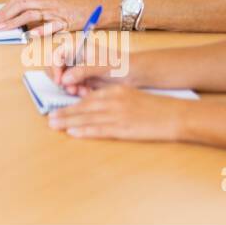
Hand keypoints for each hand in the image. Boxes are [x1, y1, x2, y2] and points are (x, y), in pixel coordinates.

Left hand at [0, 0, 111, 35]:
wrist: (97, 7)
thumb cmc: (74, 8)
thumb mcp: (53, 6)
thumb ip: (38, 11)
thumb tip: (20, 19)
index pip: (19, 0)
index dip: (5, 9)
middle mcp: (47, 3)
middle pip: (21, 5)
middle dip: (5, 15)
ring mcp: (56, 12)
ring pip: (32, 14)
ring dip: (16, 22)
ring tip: (4, 28)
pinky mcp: (67, 21)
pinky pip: (53, 25)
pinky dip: (42, 30)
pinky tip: (32, 35)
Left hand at [47, 85, 189, 141]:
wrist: (176, 114)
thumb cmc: (156, 107)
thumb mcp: (132, 96)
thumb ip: (115, 99)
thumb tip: (97, 106)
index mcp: (116, 92)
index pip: (89, 97)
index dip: (73, 104)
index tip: (60, 108)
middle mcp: (114, 100)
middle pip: (84, 107)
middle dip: (65, 112)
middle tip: (50, 118)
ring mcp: (118, 114)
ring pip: (88, 118)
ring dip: (69, 121)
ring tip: (54, 125)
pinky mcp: (124, 128)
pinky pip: (100, 130)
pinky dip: (85, 131)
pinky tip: (73, 133)